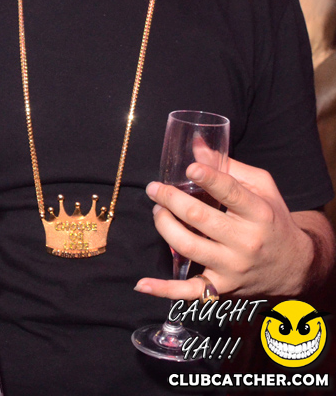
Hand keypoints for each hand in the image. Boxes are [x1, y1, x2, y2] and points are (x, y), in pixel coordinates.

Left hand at [135, 158, 320, 298]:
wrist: (294, 265)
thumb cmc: (272, 218)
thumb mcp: (261, 187)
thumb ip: (228, 166)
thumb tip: (196, 144)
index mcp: (258, 212)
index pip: (230, 192)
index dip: (208, 178)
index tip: (189, 167)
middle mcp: (246, 241)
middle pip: (200, 217)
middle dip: (170, 199)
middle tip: (155, 188)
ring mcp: (233, 266)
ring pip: (189, 246)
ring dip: (164, 225)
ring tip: (157, 210)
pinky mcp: (223, 287)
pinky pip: (189, 292)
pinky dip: (164, 290)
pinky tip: (143, 284)